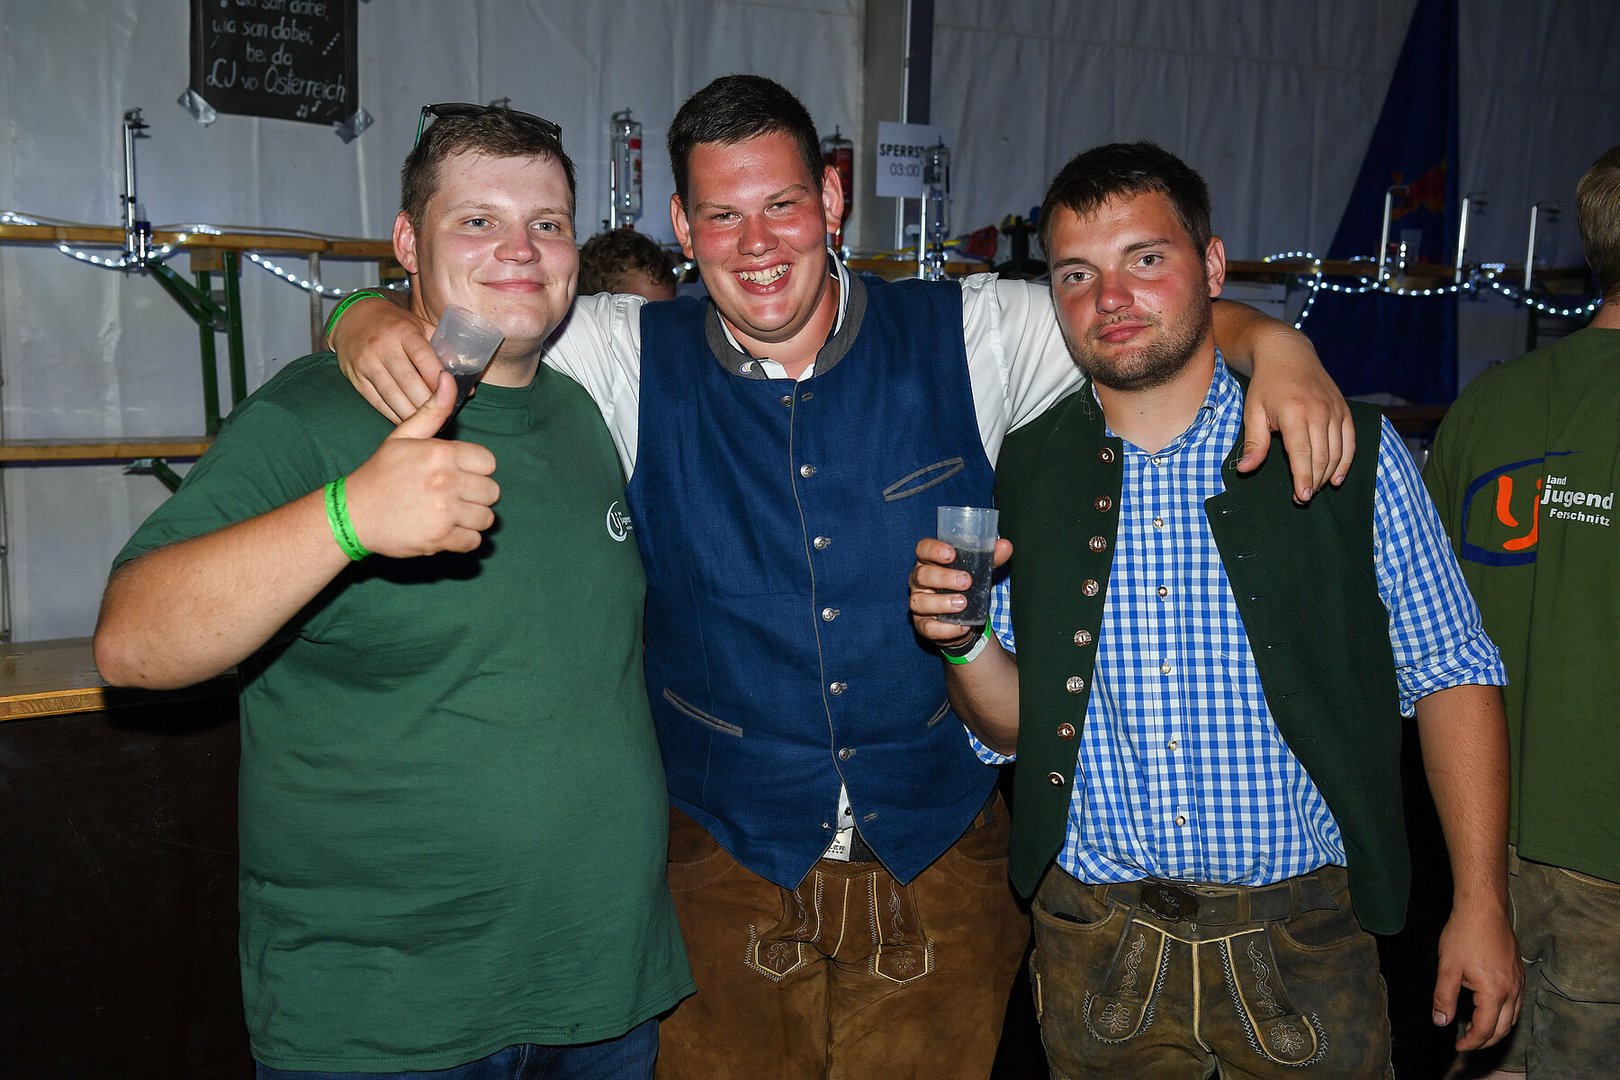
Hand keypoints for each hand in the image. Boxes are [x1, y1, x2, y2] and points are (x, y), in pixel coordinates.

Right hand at [332, 294, 440, 423]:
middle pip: (409, 382)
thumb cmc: (394, 324)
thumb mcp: (419, 326)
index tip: (452, 394)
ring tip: (429, 423)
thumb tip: (465, 378)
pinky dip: (394, 415)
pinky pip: (377, 402)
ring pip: (393, 396)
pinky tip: (408, 421)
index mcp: (403, 332)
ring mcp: (367, 364)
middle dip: (429, 402)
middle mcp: (382, 347)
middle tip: (445, 415)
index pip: (423, 358)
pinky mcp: (356, 378)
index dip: (438, 379)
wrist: (353, 319)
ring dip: (413, 413)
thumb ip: (442, 348)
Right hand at [344, 373, 499, 555]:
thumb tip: (448, 378)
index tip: (460, 474)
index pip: (489, 462)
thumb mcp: (403, 436)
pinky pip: (473, 541)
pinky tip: (446, 530)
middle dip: (477, 495)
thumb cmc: (380, 473)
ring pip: (486, 518)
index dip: (477, 469)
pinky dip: (463, 539)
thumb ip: (432, 411)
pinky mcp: (440, 538)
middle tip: (455, 496)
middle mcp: (446, 481)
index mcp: (441, 453)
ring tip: (451, 513)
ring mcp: (444, 512)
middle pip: (492, 491)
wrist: (352, 514)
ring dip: (472, 518)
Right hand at [908, 536, 1012, 643]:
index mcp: (929, 562)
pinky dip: (945, 629)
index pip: (923, 549)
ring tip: (963, 603)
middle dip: (943, 578)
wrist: (965, 620)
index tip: (951, 554)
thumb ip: (991, 558)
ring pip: (919, 602)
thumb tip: (1005, 546)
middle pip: (922, 575)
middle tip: (966, 581)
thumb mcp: (978, 571)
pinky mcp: (923, 625)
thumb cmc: (966, 587)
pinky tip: (962, 626)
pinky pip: (928, 628)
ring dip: (941, 603)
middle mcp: (919, 582)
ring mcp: (918, 604)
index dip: (933, 550)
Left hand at [1237, 330, 1355, 502]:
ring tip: (1314, 488)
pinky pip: (1350, 441)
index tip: (1301, 497)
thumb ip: (1253, 443)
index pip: (1302, 454)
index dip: (1303, 478)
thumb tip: (1244, 469)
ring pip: (1337, 452)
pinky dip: (1346, 462)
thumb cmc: (1266, 385)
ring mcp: (1335, 410)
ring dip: (1328, 475)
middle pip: (1322, 457)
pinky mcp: (1344, 410)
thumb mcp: (1253, 412)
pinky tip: (1336, 478)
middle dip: (1314, 481)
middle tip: (1303, 498)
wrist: (1288, 354)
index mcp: (1294, 413)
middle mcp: (1319, 412)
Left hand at [1432, 903, 1522, 1050]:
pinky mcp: (1519, 973)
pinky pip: (1517, 1003)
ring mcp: (1518, 982)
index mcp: (1494, 993)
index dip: (1472, 1042)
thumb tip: (1441, 1021)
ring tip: (1477, 1030)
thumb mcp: (1447, 968)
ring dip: (1497, 1028)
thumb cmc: (1464, 935)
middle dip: (1486, 1040)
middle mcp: (1512, 991)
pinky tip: (1491, 1009)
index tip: (1459, 1046)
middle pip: (1503, 1028)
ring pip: (1513, 1017)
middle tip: (1468, 1042)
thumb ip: (1443, 998)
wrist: (1483, 910)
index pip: (1485, 1030)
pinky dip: (1505, 1014)